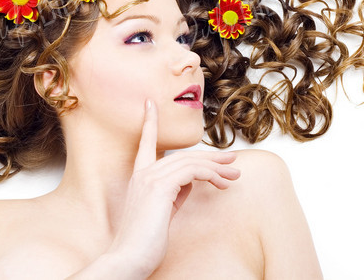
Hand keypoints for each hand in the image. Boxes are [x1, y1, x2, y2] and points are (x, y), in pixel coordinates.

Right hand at [106, 99, 240, 275]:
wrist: (128, 258)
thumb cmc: (144, 241)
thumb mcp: (160, 212)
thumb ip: (172, 193)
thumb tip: (189, 183)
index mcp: (138, 177)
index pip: (145, 143)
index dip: (149, 123)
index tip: (150, 105)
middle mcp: (142, 173)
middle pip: (182, 154)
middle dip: (209, 156)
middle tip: (231, 160)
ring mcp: (150, 179)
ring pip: (191, 162)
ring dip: (217, 168)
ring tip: (235, 174)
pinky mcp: (160, 188)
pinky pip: (193, 172)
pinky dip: (211, 175)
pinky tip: (222, 183)